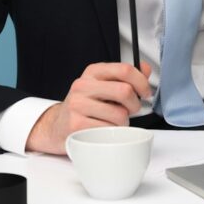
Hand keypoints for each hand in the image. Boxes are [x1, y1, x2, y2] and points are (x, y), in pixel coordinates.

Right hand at [26, 61, 152, 154]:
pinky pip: (108, 130)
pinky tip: (103, 130)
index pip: (124, 69)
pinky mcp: (76, 125)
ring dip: (123, 123)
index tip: (146, 93)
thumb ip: (125, 77)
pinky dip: (112, 134)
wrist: (57, 125)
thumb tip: (146, 69)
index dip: (142, 82)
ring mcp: (77, 105)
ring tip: (113, 122)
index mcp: (93, 72)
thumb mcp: (104, 85)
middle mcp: (83, 85)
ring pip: (119, 115)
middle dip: (135, 105)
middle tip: (131, 110)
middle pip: (124, 91)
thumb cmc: (86, 106)